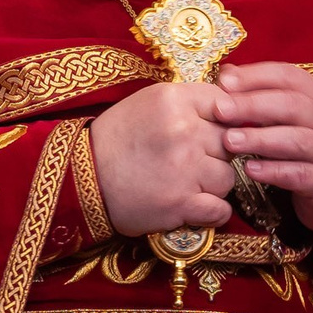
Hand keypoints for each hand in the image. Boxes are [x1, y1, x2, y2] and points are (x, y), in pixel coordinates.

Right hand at [91, 83, 233, 234]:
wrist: (82, 178)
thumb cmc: (116, 139)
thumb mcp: (148, 103)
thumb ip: (188, 102)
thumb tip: (230, 104)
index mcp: (173, 100)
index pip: (224, 103)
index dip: (221, 119)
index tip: (208, 130)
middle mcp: (183, 131)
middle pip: (229, 142)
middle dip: (215, 153)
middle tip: (192, 160)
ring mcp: (185, 168)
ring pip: (227, 177)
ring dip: (212, 184)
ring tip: (187, 184)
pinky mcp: (182, 203)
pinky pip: (221, 209)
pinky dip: (212, 212)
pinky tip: (195, 206)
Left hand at [215, 63, 312, 232]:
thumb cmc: (312, 145)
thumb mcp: (297, 117)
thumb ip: (266, 96)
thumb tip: (226, 74)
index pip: (289, 76)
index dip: (256, 76)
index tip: (224, 81)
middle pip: (292, 105)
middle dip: (253, 105)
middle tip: (221, 109)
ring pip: (297, 140)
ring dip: (261, 139)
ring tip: (230, 140)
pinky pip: (301, 175)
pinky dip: (275, 171)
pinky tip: (250, 169)